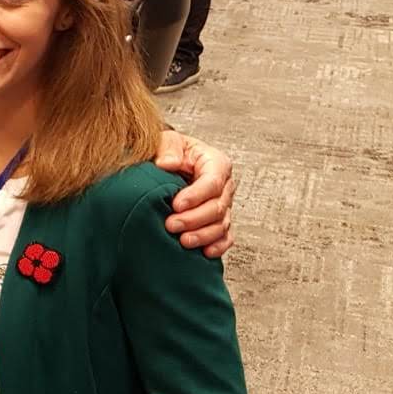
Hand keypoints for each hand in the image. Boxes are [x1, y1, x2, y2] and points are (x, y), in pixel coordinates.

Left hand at [154, 130, 234, 257]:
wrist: (169, 164)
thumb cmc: (171, 151)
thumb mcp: (168, 141)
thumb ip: (168, 148)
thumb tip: (167, 163)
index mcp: (215, 163)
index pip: (212, 182)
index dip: (196, 195)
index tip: (176, 204)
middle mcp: (224, 186)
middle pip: (217, 207)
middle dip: (194, 219)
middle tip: (171, 225)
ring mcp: (223, 205)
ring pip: (222, 224)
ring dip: (203, 235)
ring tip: (183, 242)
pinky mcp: (219, 221)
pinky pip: (226, 237)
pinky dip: (218, 246)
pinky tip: (205, 252)